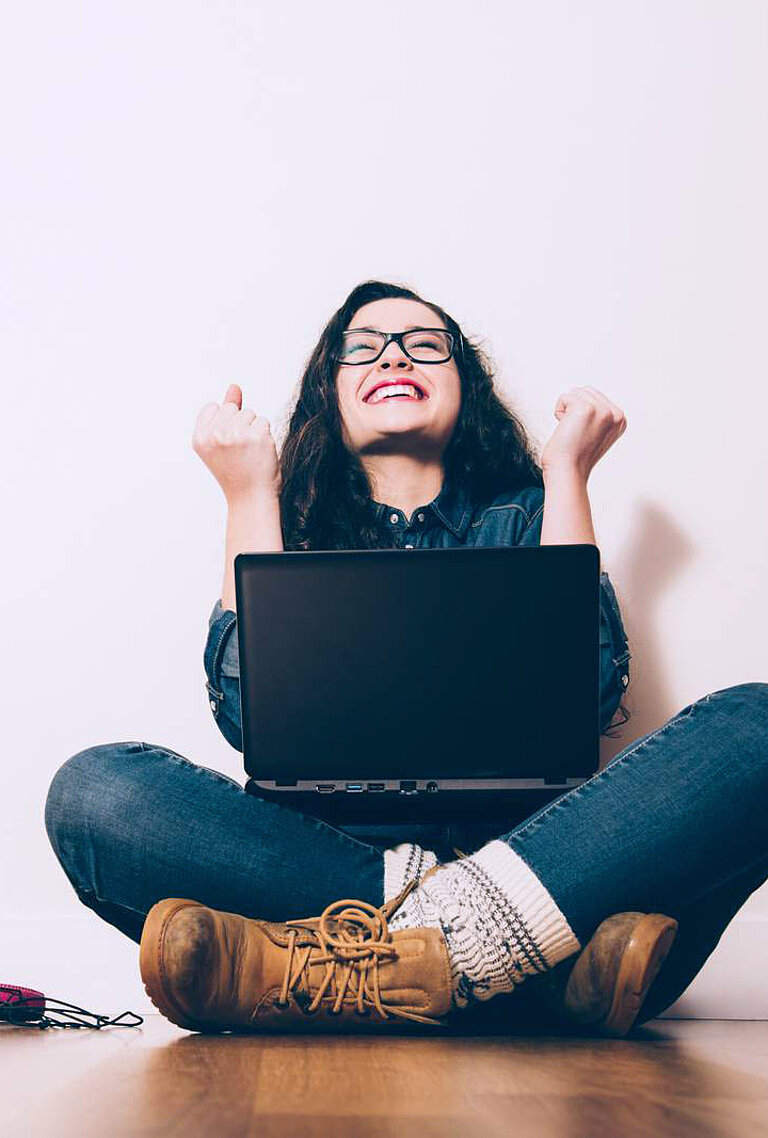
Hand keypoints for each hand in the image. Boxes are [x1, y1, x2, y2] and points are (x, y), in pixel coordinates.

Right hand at [192, 384, 281, 502]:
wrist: (250, 497)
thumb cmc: (237, 471)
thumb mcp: (222, 441)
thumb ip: (227, 411)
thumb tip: (234, 386)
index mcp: (199, 437)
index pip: (214, 407)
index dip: (224, 423)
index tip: (226, 446)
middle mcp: (215, 435)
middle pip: (233, 408)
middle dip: (239, 424)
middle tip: (239, 450)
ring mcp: (236, 435)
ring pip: (250, 413)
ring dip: (253, 429)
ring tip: (249, 452)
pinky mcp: (257, 436)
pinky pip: (263, 422)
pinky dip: (265, 435)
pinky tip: (260, 452)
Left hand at [541, 386, 626, 480]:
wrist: (567, 472)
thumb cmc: (575, 456)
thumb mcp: (596, 433)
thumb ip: (599, 414)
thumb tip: (586, 394)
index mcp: (620, 419)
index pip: (595, 396)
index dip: (582, 414)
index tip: (584, 434)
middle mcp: (615, 414)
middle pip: (586, 390)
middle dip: (574, 409)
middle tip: (576, 433)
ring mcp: (602, 410)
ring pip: (575, 392)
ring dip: (566, 411)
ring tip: (571, 431)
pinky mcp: (586, 409)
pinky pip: (564, 397)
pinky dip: (559, 412)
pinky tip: (565, 429)